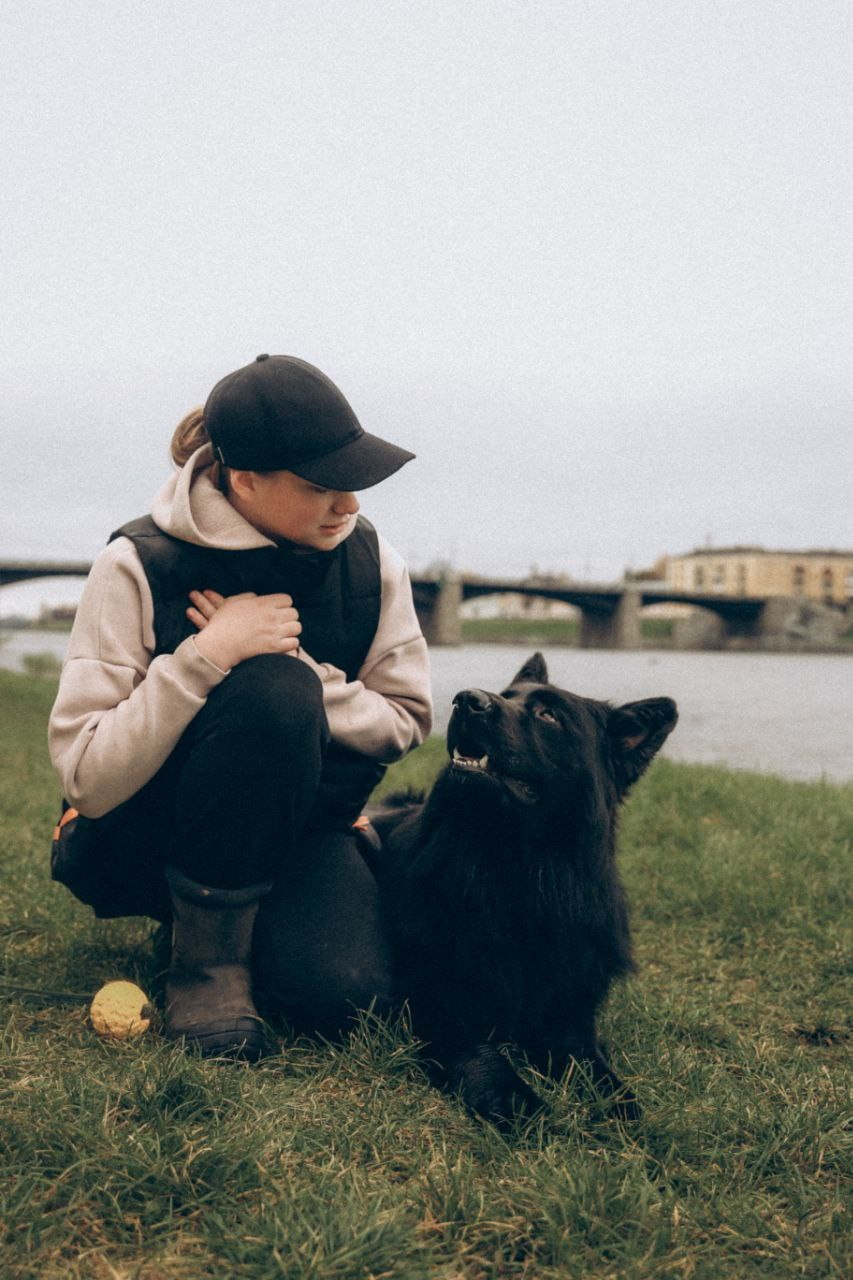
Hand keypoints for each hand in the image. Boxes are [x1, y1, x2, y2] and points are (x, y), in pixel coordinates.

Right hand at [187, 589, 301, 668]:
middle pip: (294, 613)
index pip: (287, 600)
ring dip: (291, 630)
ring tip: (283, 634)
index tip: (277, 611)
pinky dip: (290, 643)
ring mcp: (274, 632)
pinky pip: (294, 643)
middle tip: (280, 623)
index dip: (283, 605)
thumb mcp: (232, 603)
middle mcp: (271, 616)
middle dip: (288, 618)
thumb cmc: (222, 623)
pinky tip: (282, 644)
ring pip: (297, 627)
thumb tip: (257, 597)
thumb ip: (247, 597)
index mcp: (263, 603)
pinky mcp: (274, 647)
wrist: (218, 645)